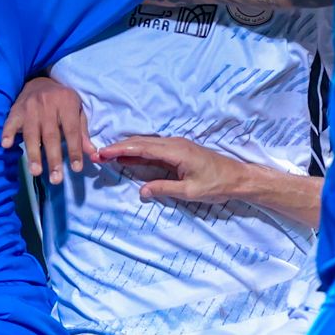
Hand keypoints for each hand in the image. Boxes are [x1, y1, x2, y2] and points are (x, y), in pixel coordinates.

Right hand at [2, 77, 93, 181]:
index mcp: (66, 103)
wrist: (38, 81)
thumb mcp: (77, 110)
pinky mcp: (16, 110)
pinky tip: (7, 145)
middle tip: (56, 179)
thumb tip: (92, 152)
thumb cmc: (61, 100)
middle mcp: (48, 105)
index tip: (76, 168)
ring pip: (32, 133)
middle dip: (53, 158)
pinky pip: (10, 123)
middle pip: (51, 135)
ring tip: (36, 172)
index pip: (72, 130)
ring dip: (33, 154)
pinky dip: (8, 134)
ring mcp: (30, 107)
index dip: (74, 150)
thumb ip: (82, 132)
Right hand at [99, 135, 246, 205]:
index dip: (120, 150)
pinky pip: (153, 150)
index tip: (103, 153)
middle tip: (98, 155)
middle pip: (141, 143)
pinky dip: (138, 153)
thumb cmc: (217, 185)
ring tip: (106, 156)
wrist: (237, 178)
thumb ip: (165, 189)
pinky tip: (127, 158)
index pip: (142, 148)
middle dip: (118, 148)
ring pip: (146, 145)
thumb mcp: (190, 192)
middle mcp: (175, 144)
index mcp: (176, 151)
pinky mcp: (178, 152)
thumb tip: (142, 191)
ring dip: (126, 150)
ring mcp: (176, 146)